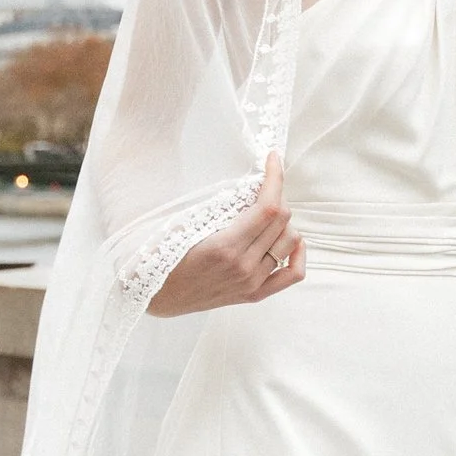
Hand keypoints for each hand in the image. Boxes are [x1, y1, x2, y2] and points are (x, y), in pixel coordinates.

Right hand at [146, 151, 305, 315]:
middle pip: (282, 220)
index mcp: (225, 247)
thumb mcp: (182, 224)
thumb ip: (217, 207)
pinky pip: (293, 274)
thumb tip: (249, 185)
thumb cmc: (163, 256)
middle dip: (277, 194)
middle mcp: (243, 266)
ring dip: (284, 220)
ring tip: (268, 213)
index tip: (273, 160)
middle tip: (264, 185)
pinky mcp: (255, 294)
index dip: (275, 178)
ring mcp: (251, 282)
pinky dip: (298, 253)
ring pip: (290, 241)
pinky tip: (290, 240)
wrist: (157, 295)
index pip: (268, 207)